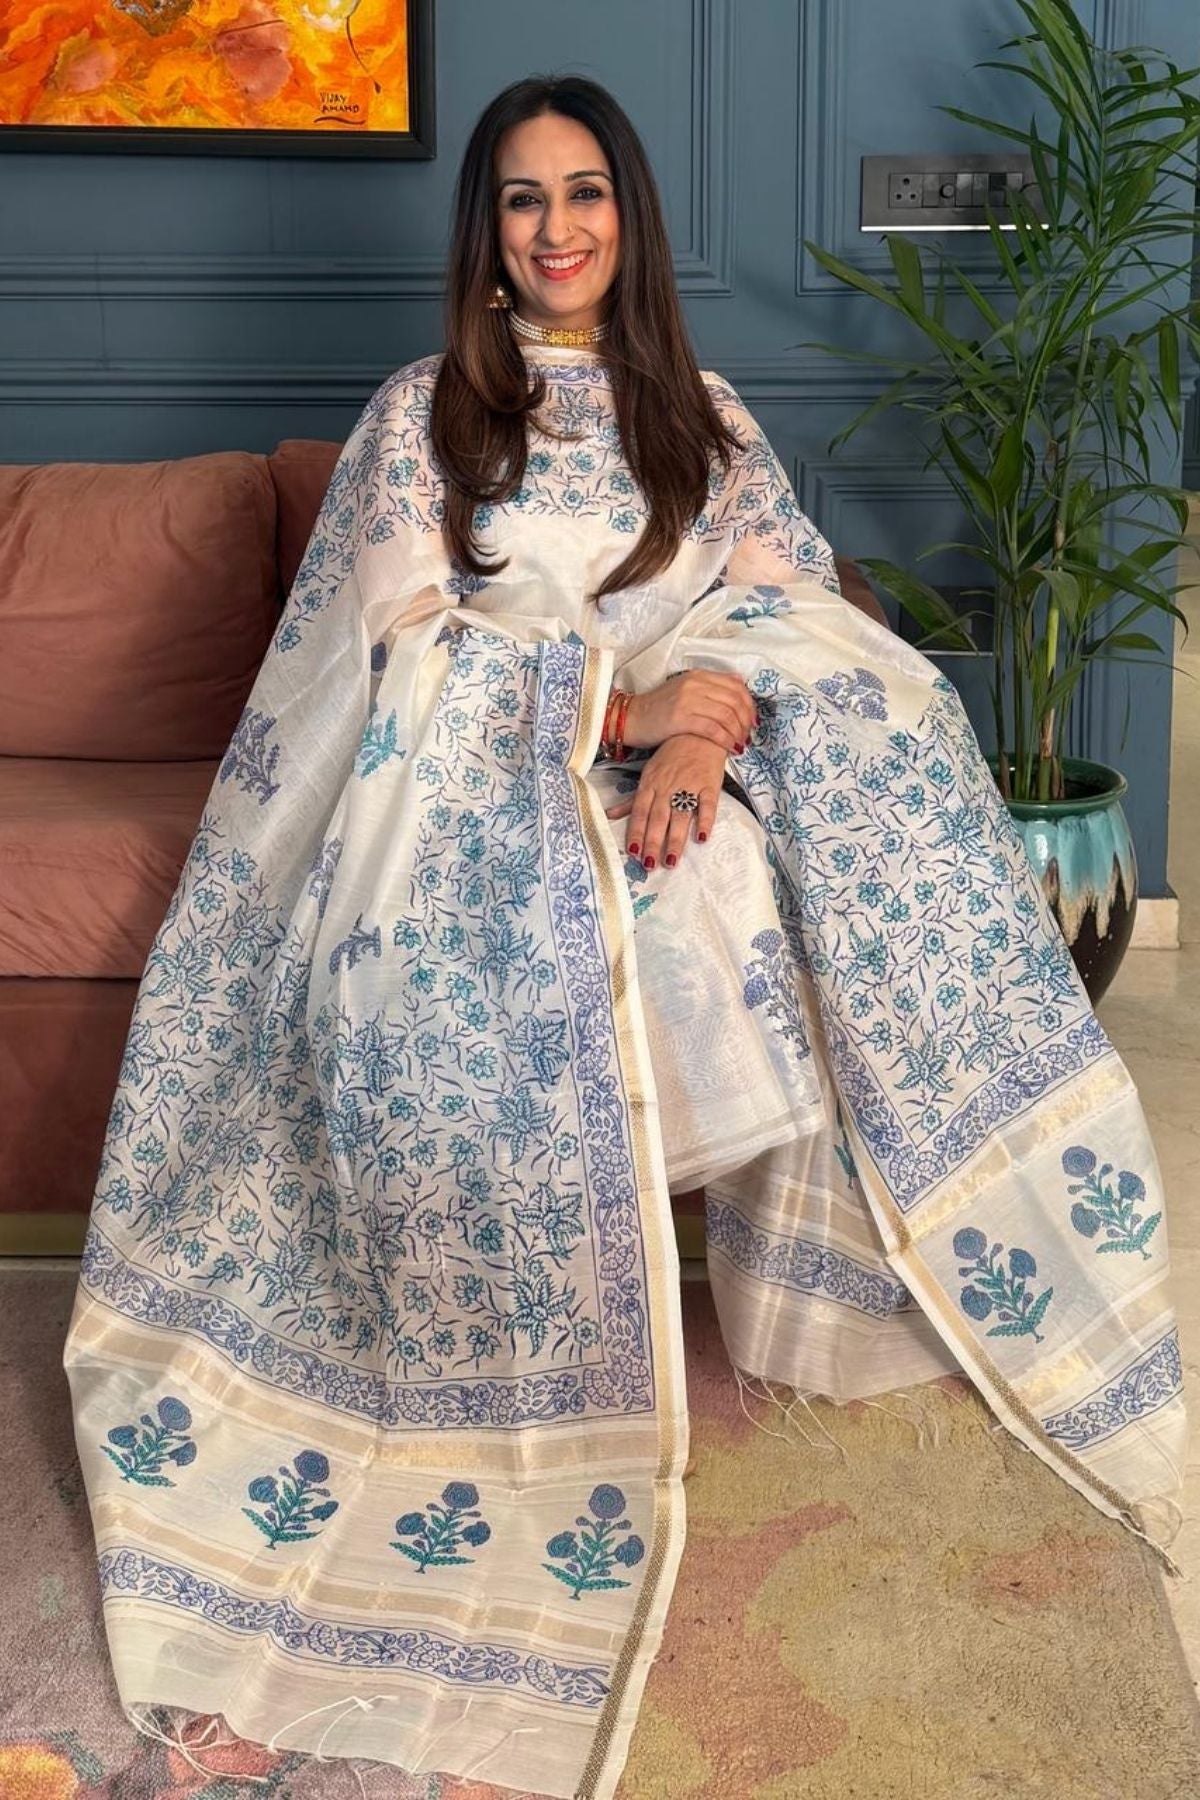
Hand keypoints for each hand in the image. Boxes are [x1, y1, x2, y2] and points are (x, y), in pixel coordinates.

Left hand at [604, 734, 726, 869]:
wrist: (699, 732)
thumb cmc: (671, 756)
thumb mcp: (648, 774)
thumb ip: (632, 799)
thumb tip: (611, 815)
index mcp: (651, 785)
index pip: (640, 812)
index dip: (636, 833)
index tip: (633, 853)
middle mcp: (667, 787)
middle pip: (658, 818)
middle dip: (653, 842)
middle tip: (650, 865)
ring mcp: (689, 786)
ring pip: (680, 816)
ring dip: (675, 839)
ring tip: (671, 861)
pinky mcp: (710, 785)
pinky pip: (707, 806)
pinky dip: (705, 821)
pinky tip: (701, 838)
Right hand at [623, 670, 756, 754]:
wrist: (631, 718)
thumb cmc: (659, 708)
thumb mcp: (685, 688)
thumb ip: (710, 686)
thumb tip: (738, 682)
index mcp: (699, 676)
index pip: (736, 686)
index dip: (749, 705)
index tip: (752, 721)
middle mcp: (695, 684)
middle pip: (735, 701)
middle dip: (746, 721)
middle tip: (748, 736)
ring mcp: (688, 700)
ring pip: (727, 715)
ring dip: (738, 733)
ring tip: (740, 745)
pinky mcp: (680, 718)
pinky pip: (713, 729)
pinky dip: (726, 740)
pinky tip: (729, 748)